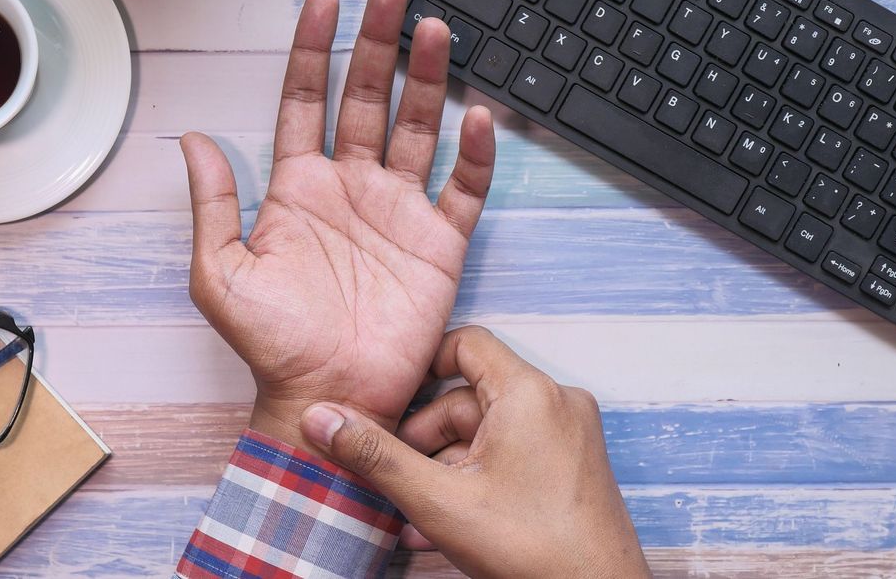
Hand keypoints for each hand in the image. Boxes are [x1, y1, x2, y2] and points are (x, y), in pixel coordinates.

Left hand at [181, 0, 495, 453]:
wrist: (328, 396)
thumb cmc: (271, 343)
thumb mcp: (220, 275)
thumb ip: (212, 205)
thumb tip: (192, 138)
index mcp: (298, 187)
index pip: (306, 100)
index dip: (314, 50)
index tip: (324, 2)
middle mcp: (351, 187)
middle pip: (366, 98)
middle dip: (378, 44)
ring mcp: (397, 211)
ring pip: (417, 128)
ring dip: (427, 80)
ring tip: (434, 31)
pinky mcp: (438, 244)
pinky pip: (462, 189)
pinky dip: (473, 155)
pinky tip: (477, 117)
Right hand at [299, 326, 650, 578]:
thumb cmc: (533, 551)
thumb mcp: (438, 500)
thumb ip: (376, 456)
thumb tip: (322, 420)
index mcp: (529, 393)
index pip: (465, 344)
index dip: (420, 368)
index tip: (388, 401)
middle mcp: (557, 404)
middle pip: (469, 397)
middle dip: (424, 440)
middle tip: (392, 477)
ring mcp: (570, 436)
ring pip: (488, 434)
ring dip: (445, 469)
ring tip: (412, 515)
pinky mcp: (573, 467)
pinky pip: (513, 456)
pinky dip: (477, 480)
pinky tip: (443, 525)